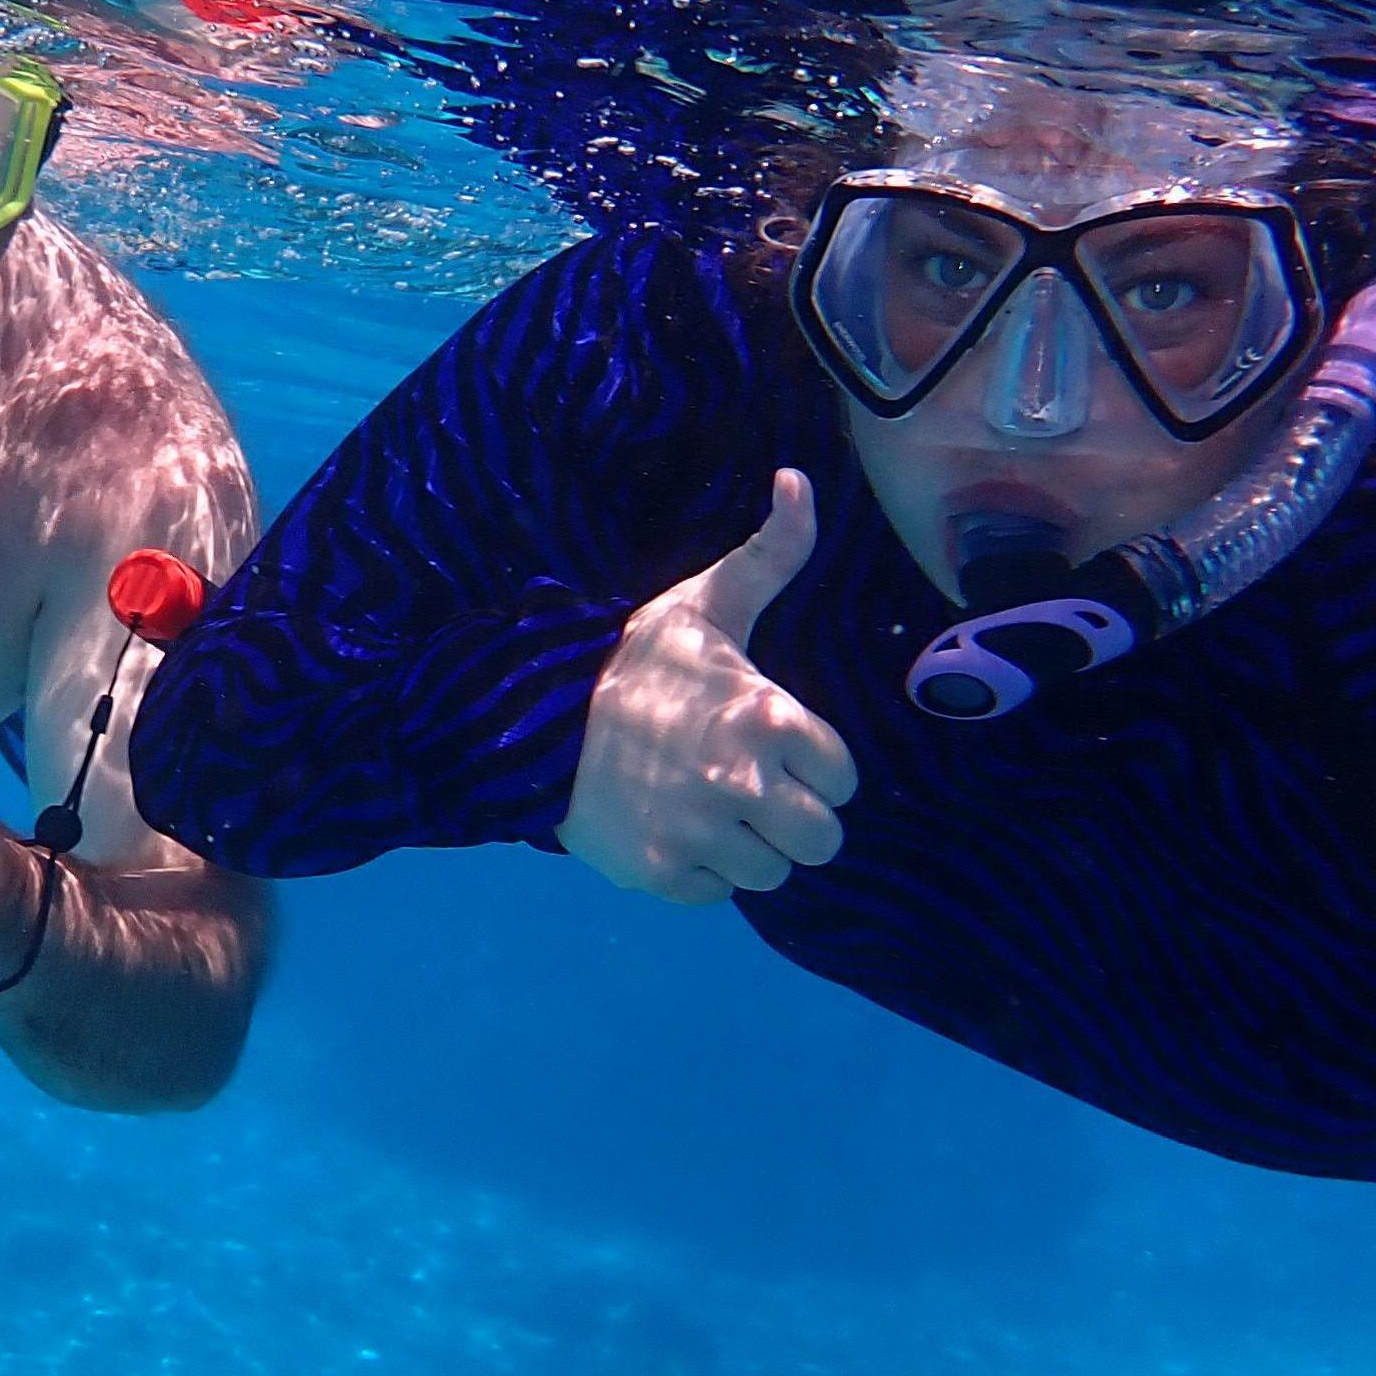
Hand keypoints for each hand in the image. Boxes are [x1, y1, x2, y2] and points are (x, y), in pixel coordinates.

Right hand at [562, 470, 858, 905]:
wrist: (533, 716)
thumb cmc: (634, 663)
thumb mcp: (706, 605)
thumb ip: (772, 554)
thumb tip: (800, 480)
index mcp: (769, 718)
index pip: (843, 779)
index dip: (814, 767)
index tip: (776, 749)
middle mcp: (743, 783)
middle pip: (821, 841)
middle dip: (794, 821)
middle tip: (752, 794)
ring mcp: (702, 834)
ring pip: (771, 874)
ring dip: (748, 850)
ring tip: (709, 810)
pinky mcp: (663, 873)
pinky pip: (716, 895)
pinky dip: (699, 873)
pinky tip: (673, 831)